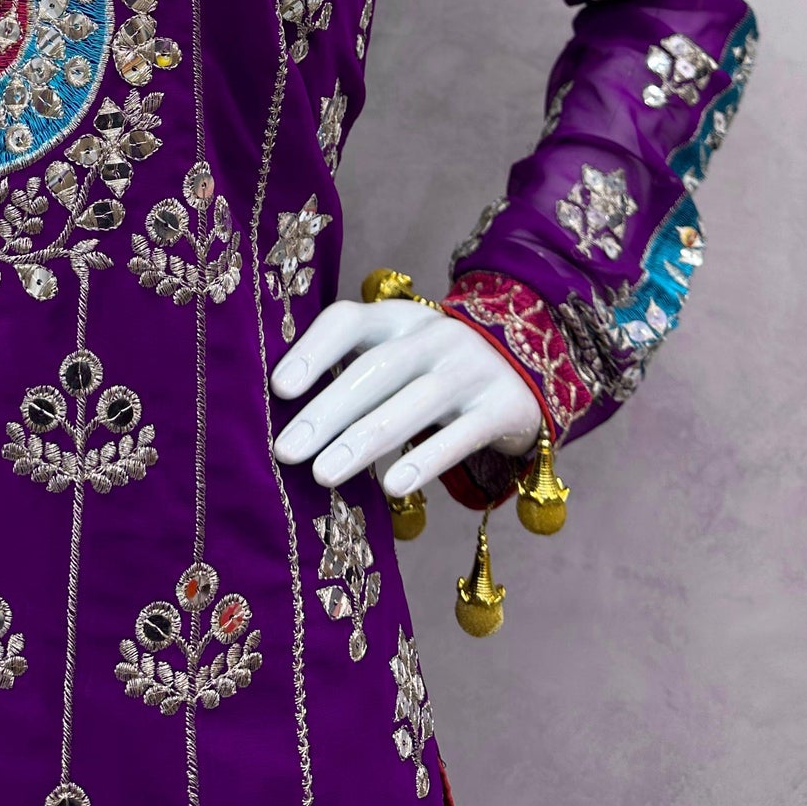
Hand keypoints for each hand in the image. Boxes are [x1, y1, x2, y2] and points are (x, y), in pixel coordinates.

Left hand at [269, 299, 541, 499]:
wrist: (528, 372)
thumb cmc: (436, 371)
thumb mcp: (400, 353)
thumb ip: (353, 369)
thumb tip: (285, 413)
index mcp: (399, 318)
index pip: (349, 320)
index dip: (313, 350)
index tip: (278, 388)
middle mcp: (436, 336)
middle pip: (375, 369)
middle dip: (327, 411)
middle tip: (286, 450)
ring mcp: (472, 369)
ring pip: (413, 404)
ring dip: (364, 440)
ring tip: (322, 474)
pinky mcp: (503, 407)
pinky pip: (461, 435)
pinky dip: (426, 459)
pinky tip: (393, 487)